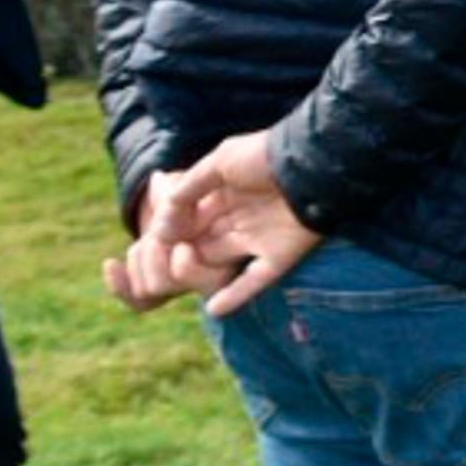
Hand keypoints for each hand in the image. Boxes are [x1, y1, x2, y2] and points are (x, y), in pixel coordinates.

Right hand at [124, 131, 325, 320]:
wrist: (312, 162)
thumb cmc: (265, 157)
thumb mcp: (219, 164)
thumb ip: (188, 190)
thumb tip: (160, 227)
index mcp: (224, 195)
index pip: (189, 220)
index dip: (170, 230)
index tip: (152, 240)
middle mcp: (239, 219)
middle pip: (201, 243)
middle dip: (179, 252)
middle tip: (157, 263)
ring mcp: (259, 239)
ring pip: (221, 262)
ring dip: (198, 271)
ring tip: (176, 275)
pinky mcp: (280, 256)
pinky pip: (254, 281)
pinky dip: (235, 295)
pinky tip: (214, 309)